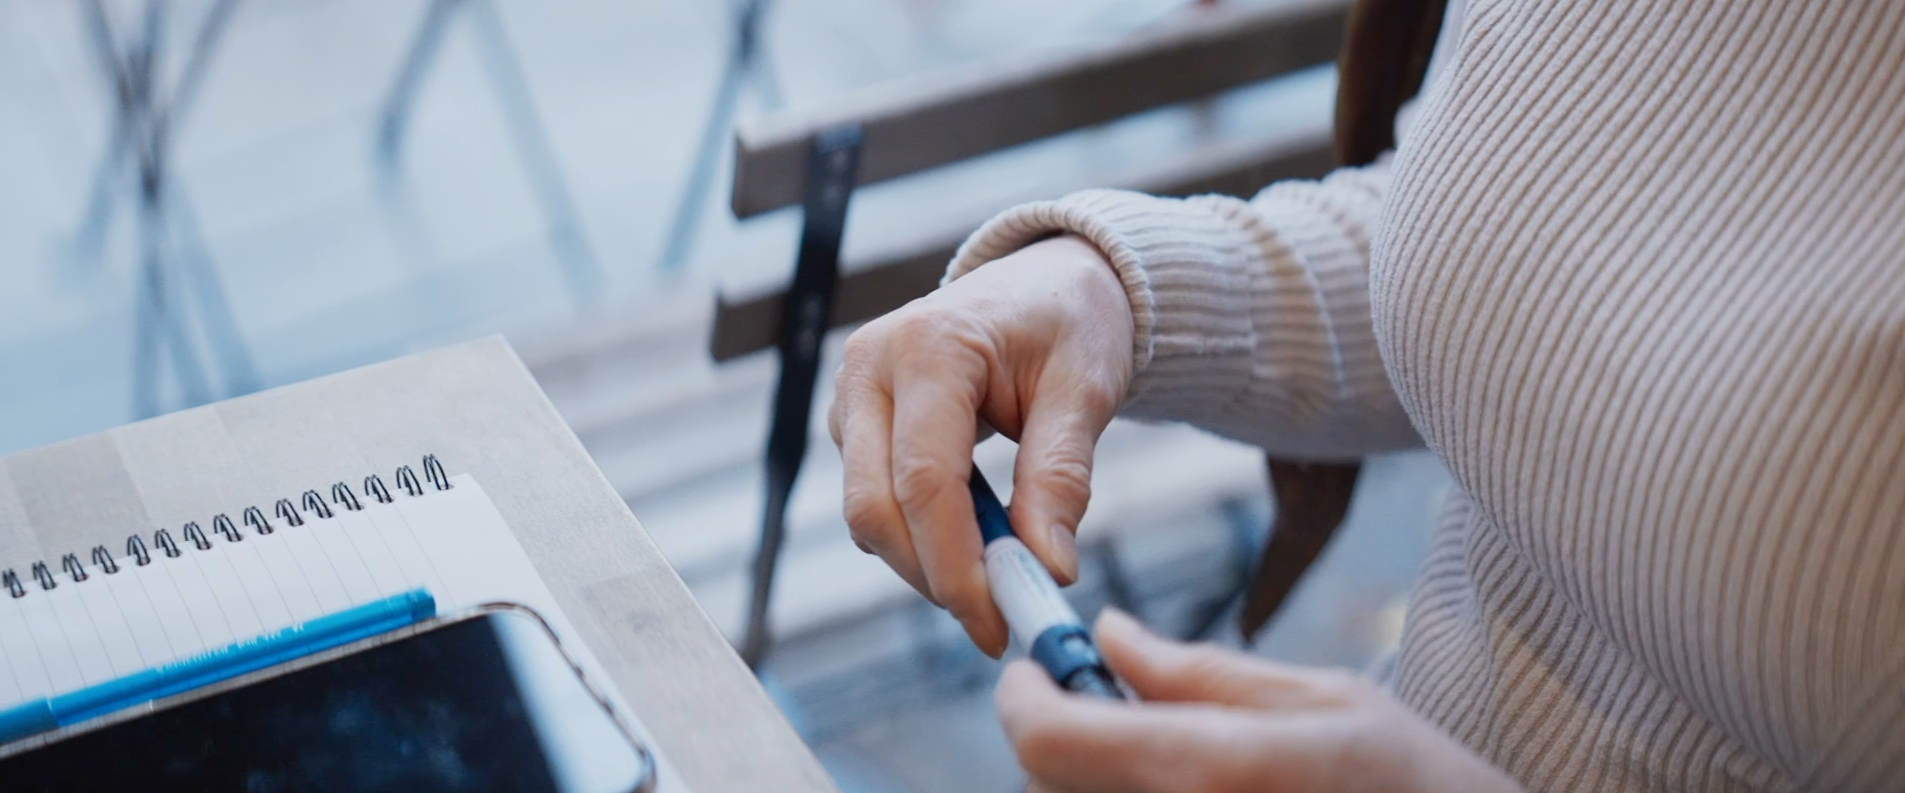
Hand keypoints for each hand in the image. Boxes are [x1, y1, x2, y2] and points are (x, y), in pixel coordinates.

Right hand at [828, 236, 1133, 656]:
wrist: (1048, 282)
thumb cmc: (1070, 322)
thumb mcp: (1085, 391)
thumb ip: (1060, 478)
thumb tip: (1048, 569)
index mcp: (927, 346)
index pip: (924, 480)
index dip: (955, 564)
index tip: (999, 620)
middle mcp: (870, 366)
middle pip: (874, 506)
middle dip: (933, 575)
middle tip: (997, 620)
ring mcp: (853, 393)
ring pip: (866, 510)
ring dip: (925, 561)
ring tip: (999, 578)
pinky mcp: (855, 420)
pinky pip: (874, 497)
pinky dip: (919, 536)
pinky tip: (973, 542)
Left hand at [997, 610, 1521, 792]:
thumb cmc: (1416, 784)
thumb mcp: (1325, 701)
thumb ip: (1201, 672)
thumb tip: (1109, 635)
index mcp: (1213, 769)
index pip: (1047, 740)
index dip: (1023, 697)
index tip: (1033, 670)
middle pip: (1048, 783)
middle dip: (1059, 737)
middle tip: (1107, 704)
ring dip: (1088, 777)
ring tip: (1161, 751)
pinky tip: (1178, 787)